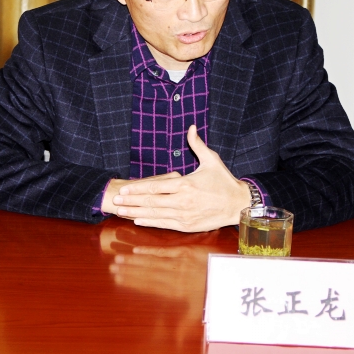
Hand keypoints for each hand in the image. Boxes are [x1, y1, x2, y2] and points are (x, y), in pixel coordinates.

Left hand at [111, 125, 250, 231]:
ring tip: (120, 212)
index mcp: (185, 184)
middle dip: (131, 202)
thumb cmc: (224, 181)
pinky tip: (137, 220)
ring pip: (155, 214)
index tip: (124, 189)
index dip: (137, 189)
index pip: (155, 187)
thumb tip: (191, 127)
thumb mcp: (211, 160)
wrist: (238, 204)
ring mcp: (184, 215)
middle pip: (151, 202)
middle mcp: (182, 201)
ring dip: (136, 213)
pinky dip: (149, 222)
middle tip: (115, 201)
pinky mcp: (187, 226)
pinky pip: (164, 224)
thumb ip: (197, 144)